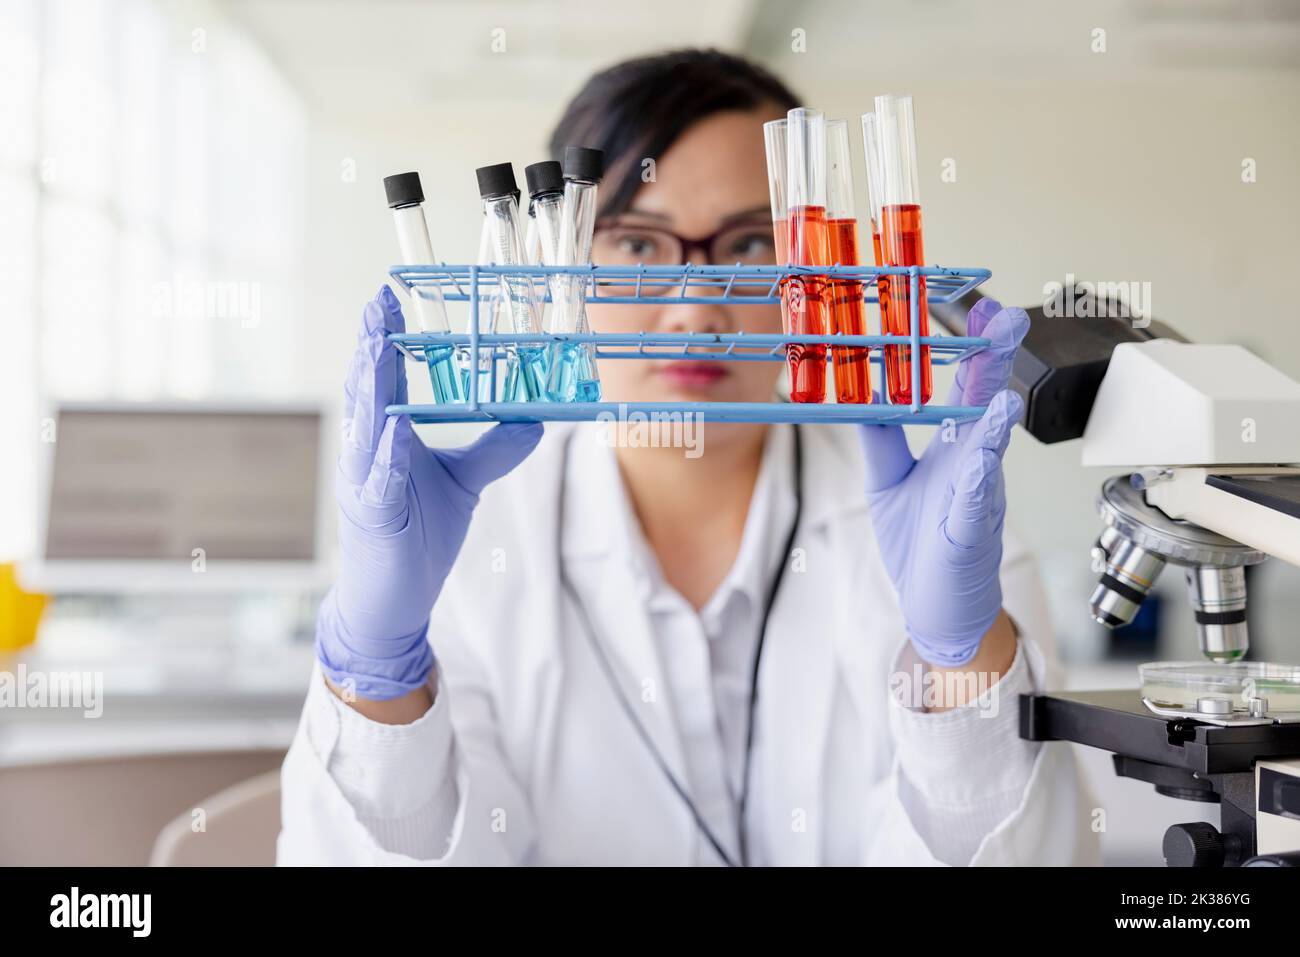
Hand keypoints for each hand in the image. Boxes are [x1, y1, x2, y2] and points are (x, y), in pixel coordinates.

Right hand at [316, 286, 542, 699]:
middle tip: (379, 304)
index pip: (383, 379)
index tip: (388, 298)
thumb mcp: (465, 482)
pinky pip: (377, 480)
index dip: (384, 338)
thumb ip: (496, 448)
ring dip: (371, 385)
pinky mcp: (372, 517)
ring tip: (378, 345)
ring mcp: (361, 484)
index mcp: (384, 438)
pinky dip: (385, 455)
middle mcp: (366, 453)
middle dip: (372, 346)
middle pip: (366, 389)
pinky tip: (394, 428)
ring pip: (364, 426)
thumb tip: (535, 419)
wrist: (393, 602)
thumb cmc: (418, 538)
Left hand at [858, 298, 1028, 666]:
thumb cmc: (921, 546)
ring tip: (1004, 381)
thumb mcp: (888, 483)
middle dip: (998, 362)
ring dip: (997, 413)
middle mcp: (971, 464)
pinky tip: (986, 450)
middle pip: (988, 404)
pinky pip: (976, 497)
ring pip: (989, 446)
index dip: (972, 351)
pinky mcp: (969, 529)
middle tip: (1008, 318)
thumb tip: (861, 394)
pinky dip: (979, 473)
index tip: (979, 310)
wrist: (937, 607)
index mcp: (953, 449)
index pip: (965, 390)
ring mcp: (976, 496)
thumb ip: (880, 440)